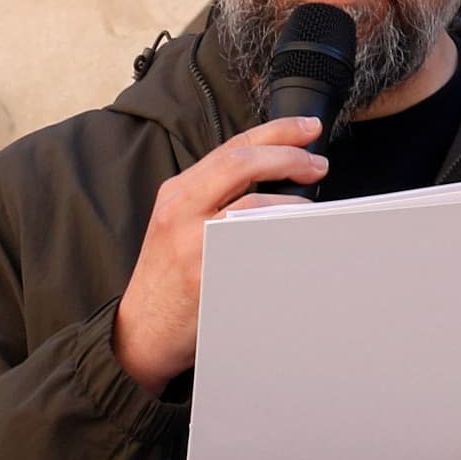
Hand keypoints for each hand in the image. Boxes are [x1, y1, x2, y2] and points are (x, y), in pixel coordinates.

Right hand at [111, 116, 327, 387]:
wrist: (142, 331)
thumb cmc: (167, 277)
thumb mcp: (177, 223)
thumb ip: (214, 195)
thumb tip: (274, 173)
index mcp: (177, 193)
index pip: (232, 148)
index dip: (276, 132)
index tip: (308, 128)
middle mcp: (181, 212)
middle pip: (242, 165)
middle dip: (289, 158)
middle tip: (318, 165)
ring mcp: (194, 245)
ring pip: (255, 207)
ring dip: (293, 205)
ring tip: (311, 212)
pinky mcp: (208, 278)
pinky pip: (257, 251)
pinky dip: (283, 241)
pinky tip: (298, 244)